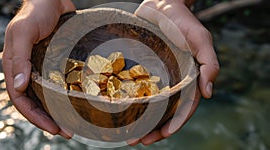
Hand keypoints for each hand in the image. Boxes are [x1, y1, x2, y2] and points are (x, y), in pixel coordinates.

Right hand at [2, 0, 75, 137]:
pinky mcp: (55, 62)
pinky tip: (76, 103)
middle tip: (66, 131)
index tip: (53, 128)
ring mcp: (42, 67)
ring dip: (58, 111)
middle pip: (35, 102)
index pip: (21, 99)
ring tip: (73, 123)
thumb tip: (20, 86)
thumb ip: (19, 58)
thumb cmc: (36, 12)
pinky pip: (58, 84)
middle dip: (48, 120)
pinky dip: (64, 96)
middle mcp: (28, 70)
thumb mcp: (23, 32)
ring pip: (47, 96)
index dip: (35, 117)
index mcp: (15, 66)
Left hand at [132, 0, 219, 144]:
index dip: (176, 122)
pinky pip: (134, 87)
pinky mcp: (140, 68)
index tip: (163, 135)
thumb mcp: (201, 39)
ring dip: (139, 121)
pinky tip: (117, 111)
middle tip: (138, 141)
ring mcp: (155, 76)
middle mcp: (171, 81)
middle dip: (153, 128)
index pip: (184, 106)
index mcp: (187, 79)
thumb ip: (209, 64)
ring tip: (127, 134)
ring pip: (148, 104)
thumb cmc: (183, 21)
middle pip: (164, 111)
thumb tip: (208, 93)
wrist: (161, 4)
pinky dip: (128, 102)